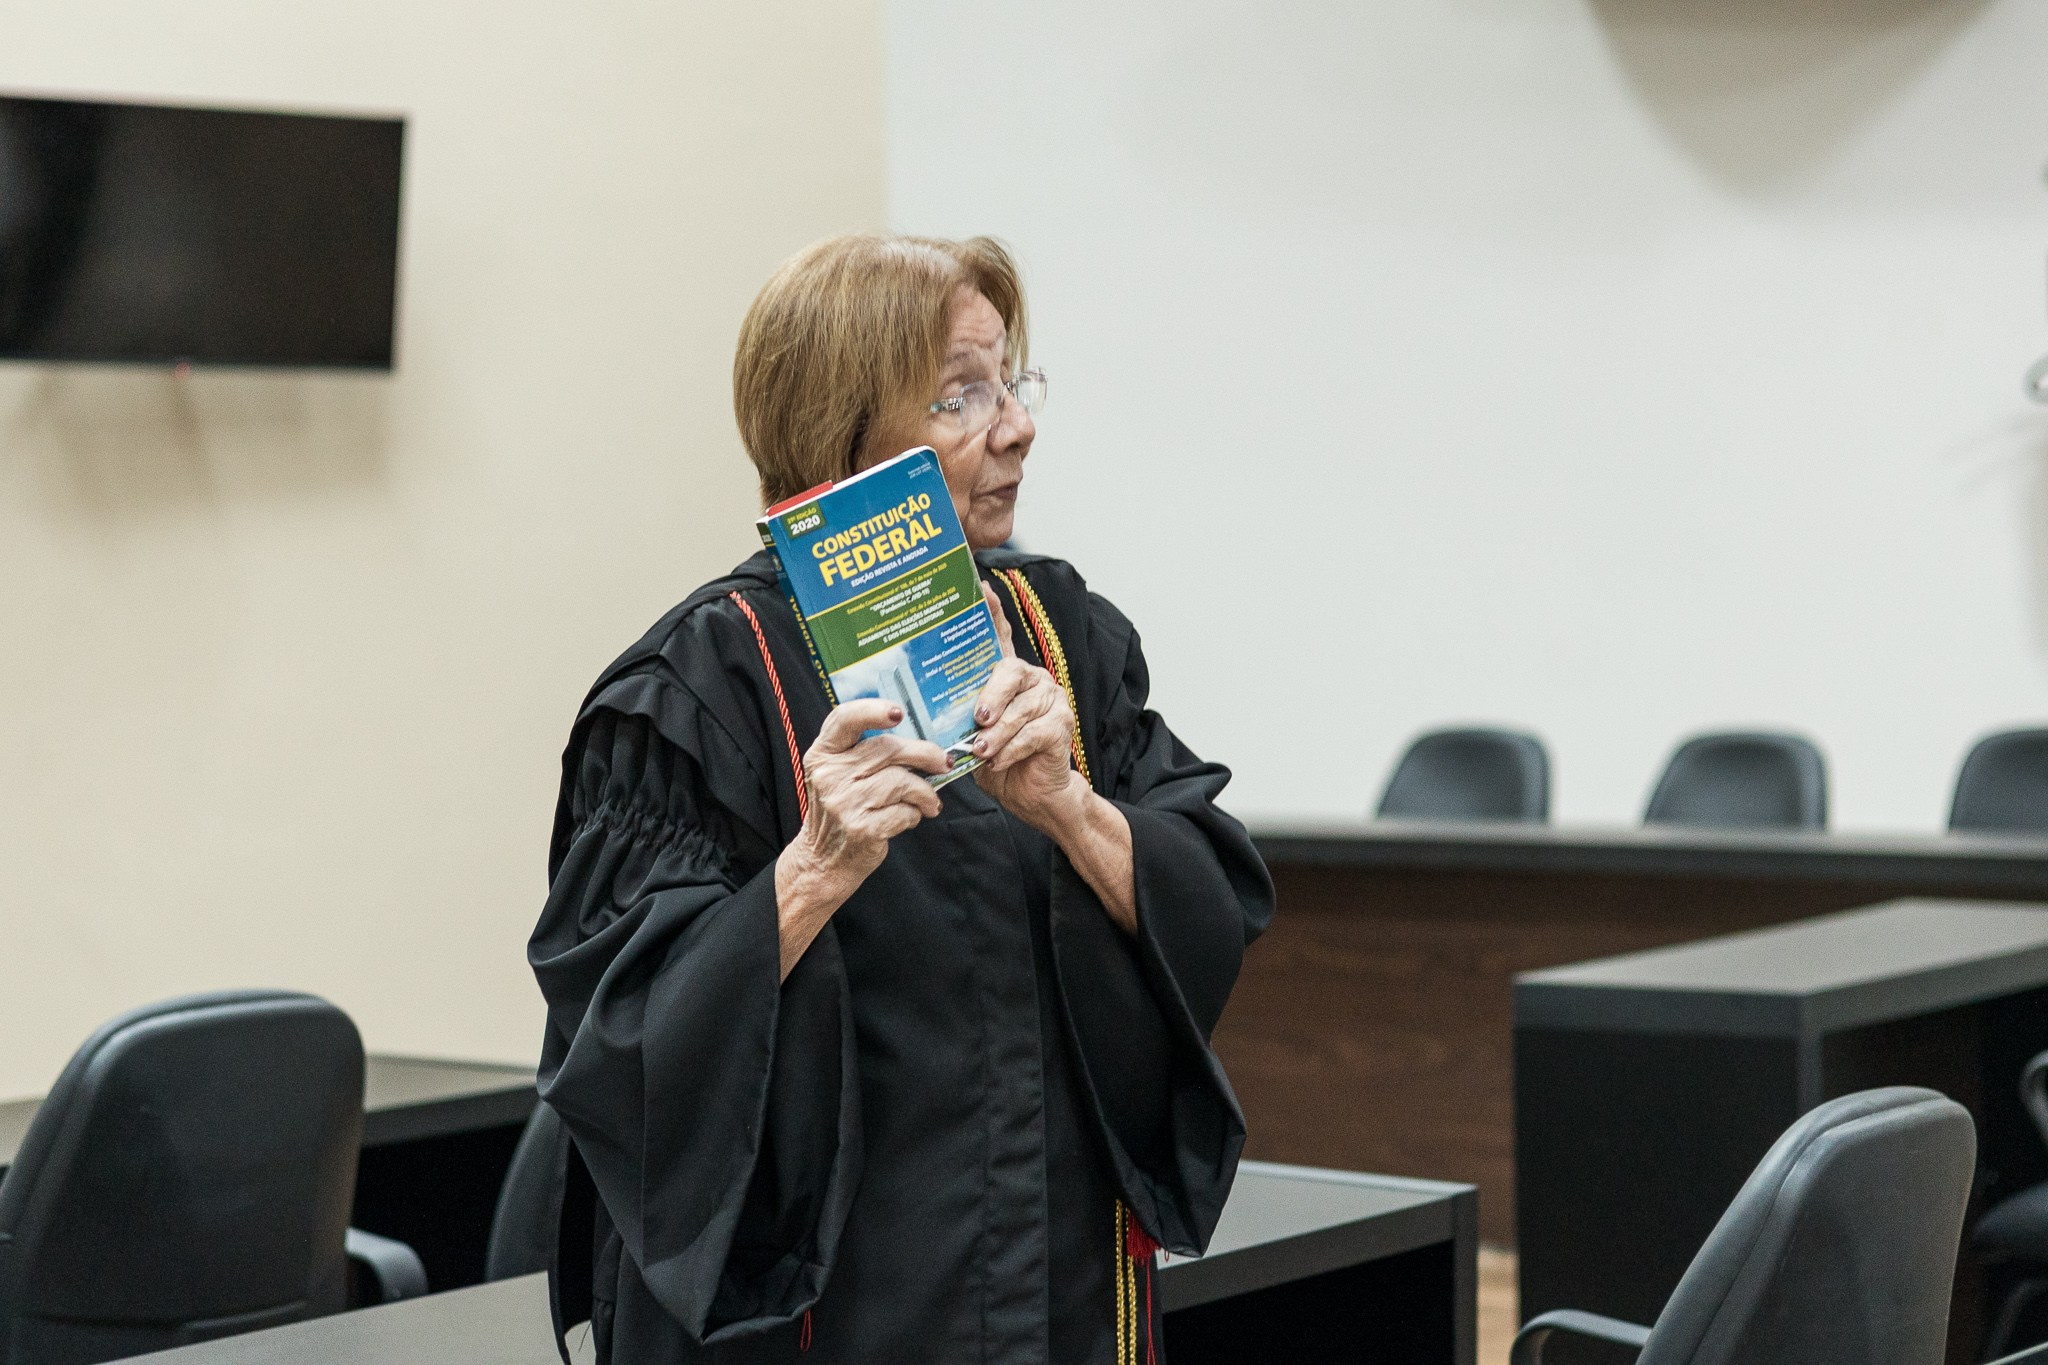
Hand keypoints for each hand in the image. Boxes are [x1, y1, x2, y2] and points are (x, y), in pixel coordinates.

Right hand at [775, 698, 947, 975]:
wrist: (823, 859)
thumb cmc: (841, 809)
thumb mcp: (839, 774)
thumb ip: (865, 751)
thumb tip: (921, 739)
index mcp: (823, 754)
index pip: (844, 719)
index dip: (873, 710)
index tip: (899, 713)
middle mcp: (830, 775)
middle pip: (888, 749)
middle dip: (925, 754)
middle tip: (943, 762)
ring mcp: (844, 803)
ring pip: (902, 781)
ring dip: (925, 792)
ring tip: (930, 802)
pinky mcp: (861, 828)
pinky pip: (905, 812)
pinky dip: (915, 814)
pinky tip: (910, 817)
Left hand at [971, 585, 1086, 836]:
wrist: (1030, 794)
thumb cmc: (996, 760)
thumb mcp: (970, 734)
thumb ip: (960, 713)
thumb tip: (925, 704)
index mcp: (1008, 676)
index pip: (999, 636)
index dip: (992, 611)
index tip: (981, 589)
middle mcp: (1032, 679)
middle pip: (1011, 672)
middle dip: (991, 695)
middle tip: (977, 718)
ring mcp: (1051, 699)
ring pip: (1021, 709)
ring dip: (998, 733)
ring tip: (981, 751)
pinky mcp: (1063, 725)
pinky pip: (1035, 733)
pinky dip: (1013, 749)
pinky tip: (999, 761)